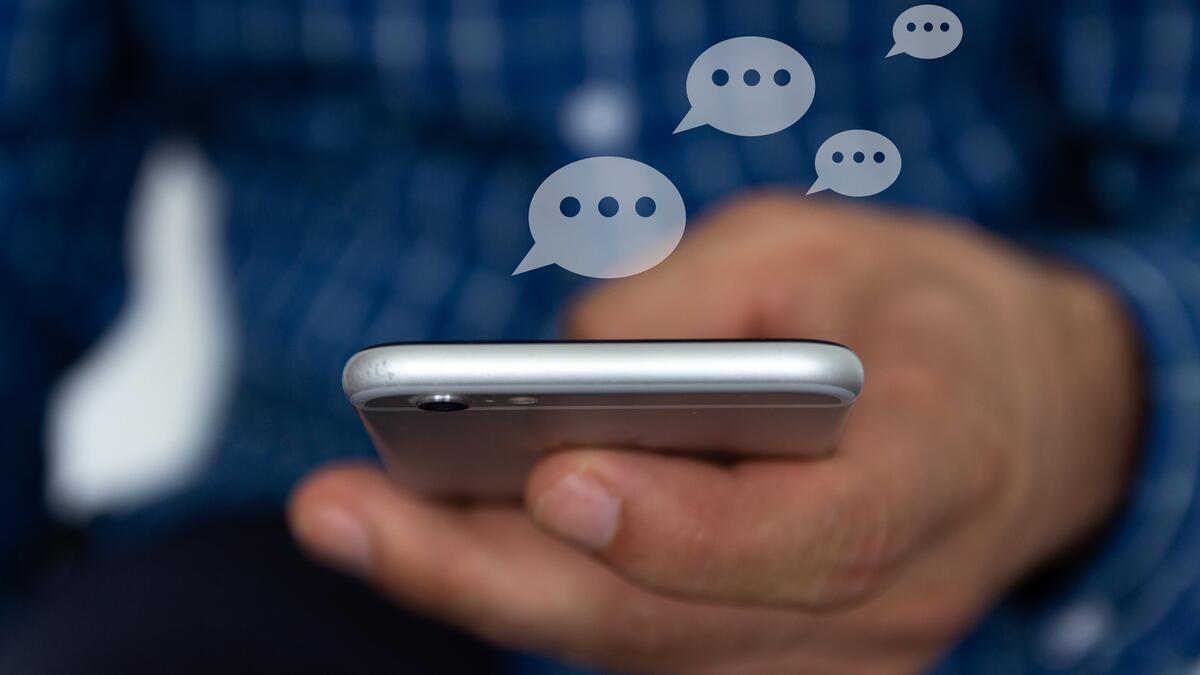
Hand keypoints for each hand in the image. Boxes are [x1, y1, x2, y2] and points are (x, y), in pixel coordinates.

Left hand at [289, 195, 1141, 673]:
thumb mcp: (818, 249)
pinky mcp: (780, 664)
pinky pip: (641, 646)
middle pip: (679, 620)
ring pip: (639, 648)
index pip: (818, 538)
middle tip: (342, 514)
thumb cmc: (915, 314)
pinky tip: (441, 542)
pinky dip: (537, 596)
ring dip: (488, 589)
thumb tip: (553, 375)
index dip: (684, 527)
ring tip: (356, 521)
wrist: (1020, 416)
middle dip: (494, 575)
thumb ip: (691, 302)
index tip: (552, 479)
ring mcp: (837, 656)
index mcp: (940, 465)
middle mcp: (895, 596)